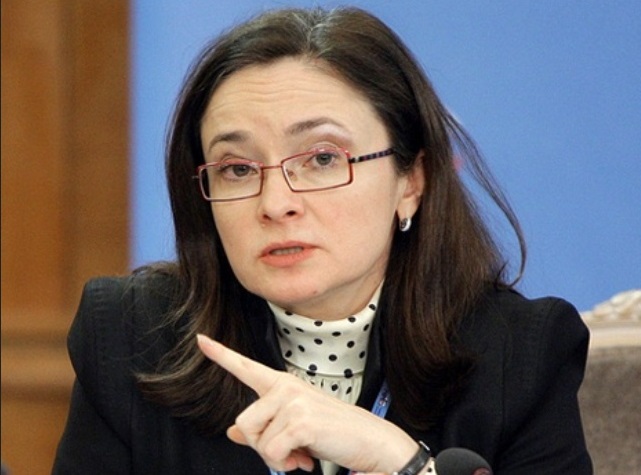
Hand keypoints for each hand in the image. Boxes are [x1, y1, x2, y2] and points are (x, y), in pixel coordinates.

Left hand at [196, 334, 417, 472]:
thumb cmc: (332, 433)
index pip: (246, 367)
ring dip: (275, 457)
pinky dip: (286, 464)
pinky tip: (305, 459)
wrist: (369, 441)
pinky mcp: (300, 419)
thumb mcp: (292, 429)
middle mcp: (285, 387)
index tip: (201, 340)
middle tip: (289, 452)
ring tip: (299, 454)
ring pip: (256, 438)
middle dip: (263, 447)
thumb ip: (262, 429)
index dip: (220, 354)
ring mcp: (293, 400)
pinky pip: (272, 452)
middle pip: (244, 422)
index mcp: (282, 386)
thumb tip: (232, 432)